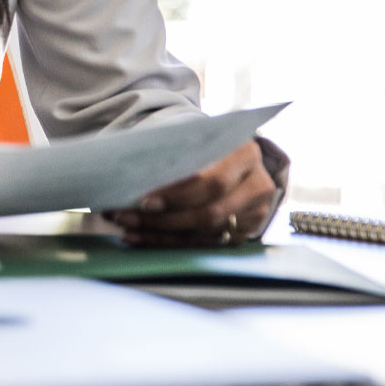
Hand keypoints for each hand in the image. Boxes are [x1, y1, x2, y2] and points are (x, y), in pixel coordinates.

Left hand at [105, 139, 274, 246]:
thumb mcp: (195, 141)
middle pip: (210, 212)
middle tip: (126, 218)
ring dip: (162, 234)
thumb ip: (174, 154)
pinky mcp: (245, 232)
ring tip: (128, 229)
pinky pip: (204, 244)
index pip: (212, 182)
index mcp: (246, 154)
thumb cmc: (205, 147)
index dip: (178, 196)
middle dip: (164, 219)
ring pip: (205, 233)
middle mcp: (257, 185)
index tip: (144, 202)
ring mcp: (255, 213)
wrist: (235, 162)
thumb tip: (126, 171)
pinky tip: (142, 237)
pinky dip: (170, 242)